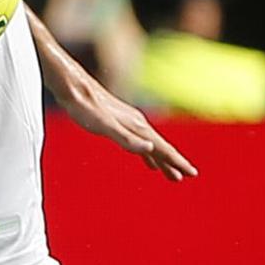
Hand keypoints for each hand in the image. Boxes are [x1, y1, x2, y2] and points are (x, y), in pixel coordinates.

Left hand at [54, 73, 196, 181]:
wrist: (73, 87)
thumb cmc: (86, 109)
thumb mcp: (105, 127)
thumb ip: (127, 139)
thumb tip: (150, 148)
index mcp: (137, 127)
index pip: (163, 149)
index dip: (177, 162)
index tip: (192, 173)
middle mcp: (137, 124)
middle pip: (161, 148)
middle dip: (174, 163)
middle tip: (187, 176)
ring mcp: (129, 123)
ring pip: (151, 146)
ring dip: (162, 160)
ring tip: (171, 174)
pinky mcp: (119, 123)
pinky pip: (139, 142)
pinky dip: (147, 153)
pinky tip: (148, 158)